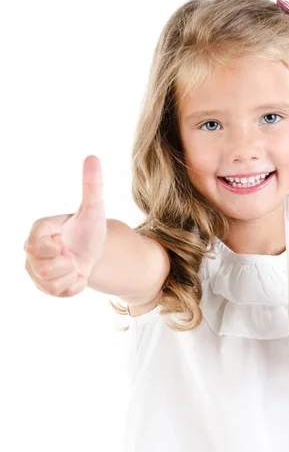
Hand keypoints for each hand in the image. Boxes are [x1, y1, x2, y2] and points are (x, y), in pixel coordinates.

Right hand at [24, 155, 106, 297]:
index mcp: (39, 229)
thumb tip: (93, 157)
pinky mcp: (43, 285)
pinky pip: (58, 294)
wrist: (94, 252)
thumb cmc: (89, 229)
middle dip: (66, 264)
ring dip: (71, 276)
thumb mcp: (94, 208)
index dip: (55, 248)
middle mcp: (31, 250)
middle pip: (43, 268)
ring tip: (74, 264)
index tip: (64, 242)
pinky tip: (76, 275)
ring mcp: (35, 269)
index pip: (35, 246)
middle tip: (72, 254)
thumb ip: (92, 186)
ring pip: (51, 284)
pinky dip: (74, 287)